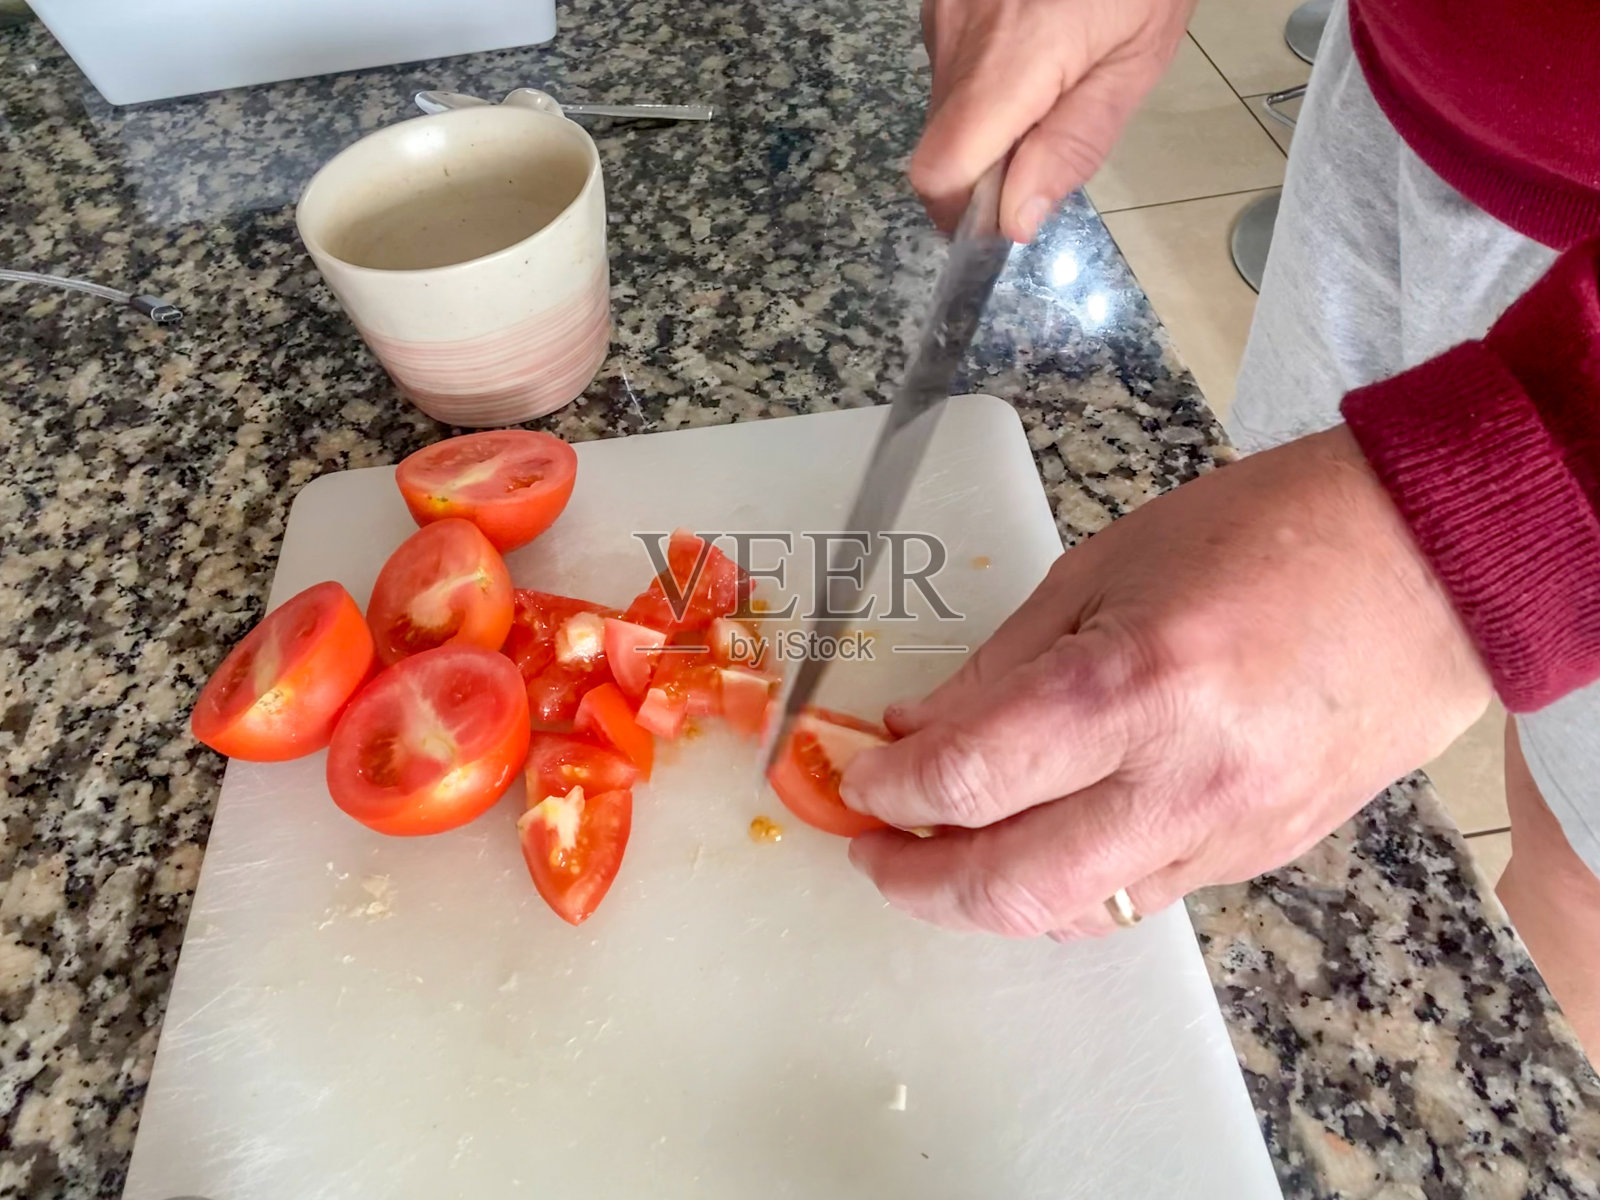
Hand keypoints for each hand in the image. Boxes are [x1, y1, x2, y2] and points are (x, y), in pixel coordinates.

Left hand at [842, 427, 1492, 937]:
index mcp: (1133, 685)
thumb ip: (1001, 667)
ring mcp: (1229, 833)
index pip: (968, 777)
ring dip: (986, 897)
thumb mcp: (1103, 566)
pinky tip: (1038, 843)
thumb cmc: (1265, 533)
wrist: (1430, 566)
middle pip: (1011, 887)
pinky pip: (1138, 897)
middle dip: (916, 884)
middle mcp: (1181, 781)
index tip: (852, 780)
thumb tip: (917, 735)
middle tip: (873, 853)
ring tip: (942, 853)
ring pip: (1074, 913)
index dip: (886, 790)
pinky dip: (1067, 886)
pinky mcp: (1263, 856)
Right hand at [912, 0, 1195, 240]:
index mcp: (1012, 62)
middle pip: (939, 148)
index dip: (961, 212)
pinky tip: (1029, 47)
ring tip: (1048, 80)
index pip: (940, 172)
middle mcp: (959, 38)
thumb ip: (1074, 143)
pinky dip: (982, 82)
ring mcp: (941, 14)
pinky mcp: (938, 0)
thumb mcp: (1135, 61)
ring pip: (942, 110)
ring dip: (986, 123)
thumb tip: (1017, 219)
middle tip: (1045, 144)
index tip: (1001, 215)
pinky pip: (948, 69)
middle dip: (984, 169)